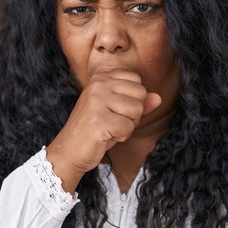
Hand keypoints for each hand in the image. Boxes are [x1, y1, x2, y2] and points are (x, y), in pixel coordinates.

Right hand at [45, 70, 161, 190]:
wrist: (69, 150)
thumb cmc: (95, 130)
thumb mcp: (117, 111)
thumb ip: (137, 102)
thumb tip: (158, 98)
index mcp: (100, 77)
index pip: (137, 80)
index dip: (133, 99)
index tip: (114, 109)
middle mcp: (97, 84)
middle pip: (140, 94)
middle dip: (133, 113)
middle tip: (112, 121)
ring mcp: (97, 101)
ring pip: (137, 110)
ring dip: (127, 125)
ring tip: (108, 128)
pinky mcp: (98, 120)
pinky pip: (128, 128)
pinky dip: (121, 137)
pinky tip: (105, 136)